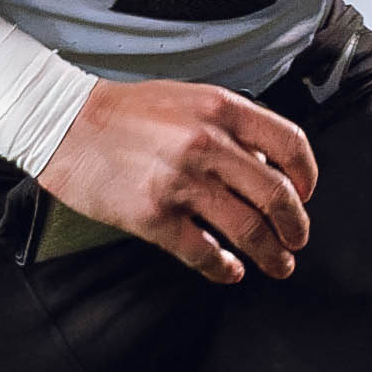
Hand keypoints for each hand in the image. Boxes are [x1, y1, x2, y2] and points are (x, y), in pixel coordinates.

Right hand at [39, 80, 317, 284]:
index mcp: (221, 109)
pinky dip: (224, 269)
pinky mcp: (153, 216)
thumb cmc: (125, 112)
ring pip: (247, 230)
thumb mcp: (187, 100)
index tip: (306, 195)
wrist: (62, 123)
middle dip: (295, 227)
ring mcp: (181, 182)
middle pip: (277, 195)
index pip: (290, 144)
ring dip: (270, 254)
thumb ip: (228, 127)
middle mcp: (207, 144)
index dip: (308, 177)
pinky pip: (204, 253)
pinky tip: (230, 271)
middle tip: (296, 241)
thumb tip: (265, 166)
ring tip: (277, 264)